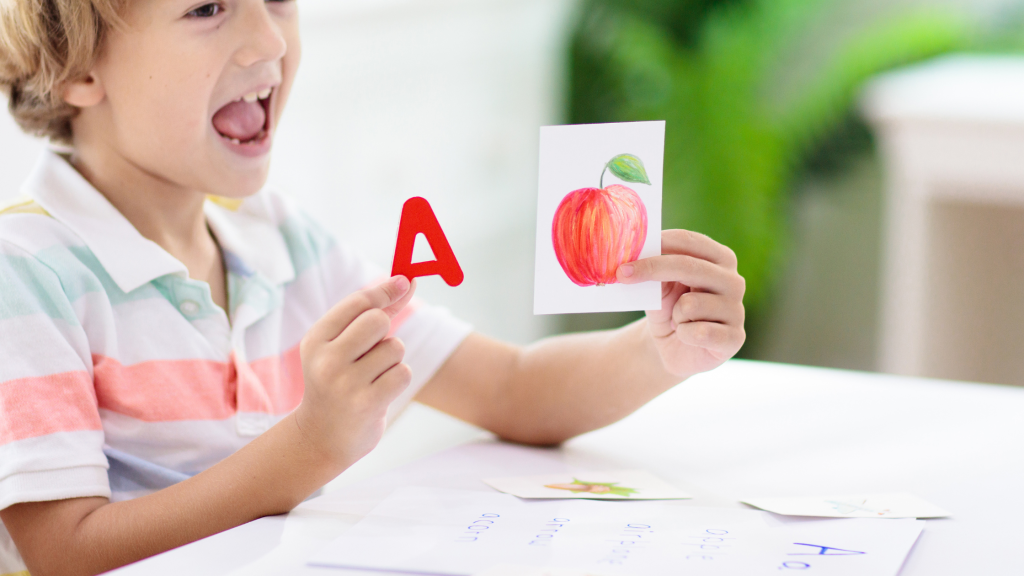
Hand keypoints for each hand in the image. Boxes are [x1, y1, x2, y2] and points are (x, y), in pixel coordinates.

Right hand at [294, 275, 416, 469]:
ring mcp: (345, 383)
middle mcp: (326, 359)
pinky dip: (398, 379)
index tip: (405, 281)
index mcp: (316, 340)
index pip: (357, 302)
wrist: (321, 437)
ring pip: (394, 348)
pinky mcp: (366, 404)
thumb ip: (373, 313)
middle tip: (373, 350)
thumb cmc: (337, 382)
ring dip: (392, 360)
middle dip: (385, 330)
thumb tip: (406, 281)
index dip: (385, 289)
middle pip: (377, 320)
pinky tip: (380, 392)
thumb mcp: (342, 346)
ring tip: (372, 377)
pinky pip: (403, 373)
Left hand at [616, 230, 745, 377]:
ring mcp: (737, 310)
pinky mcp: (734, 338)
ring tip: (678, 321)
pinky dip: (683, 335)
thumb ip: (654, 272)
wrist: (676, 348)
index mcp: (720, 258)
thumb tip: (635, 262)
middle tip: (621, 273)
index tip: (630, 247)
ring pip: (690, 304)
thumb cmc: (670, 310)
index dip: (659, 242)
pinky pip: (699, 332)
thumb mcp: (659, 287)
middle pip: (689, 266)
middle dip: (652, 269)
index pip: (688, 241)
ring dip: (674, 315)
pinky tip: (687, 337)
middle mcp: (734, 281)